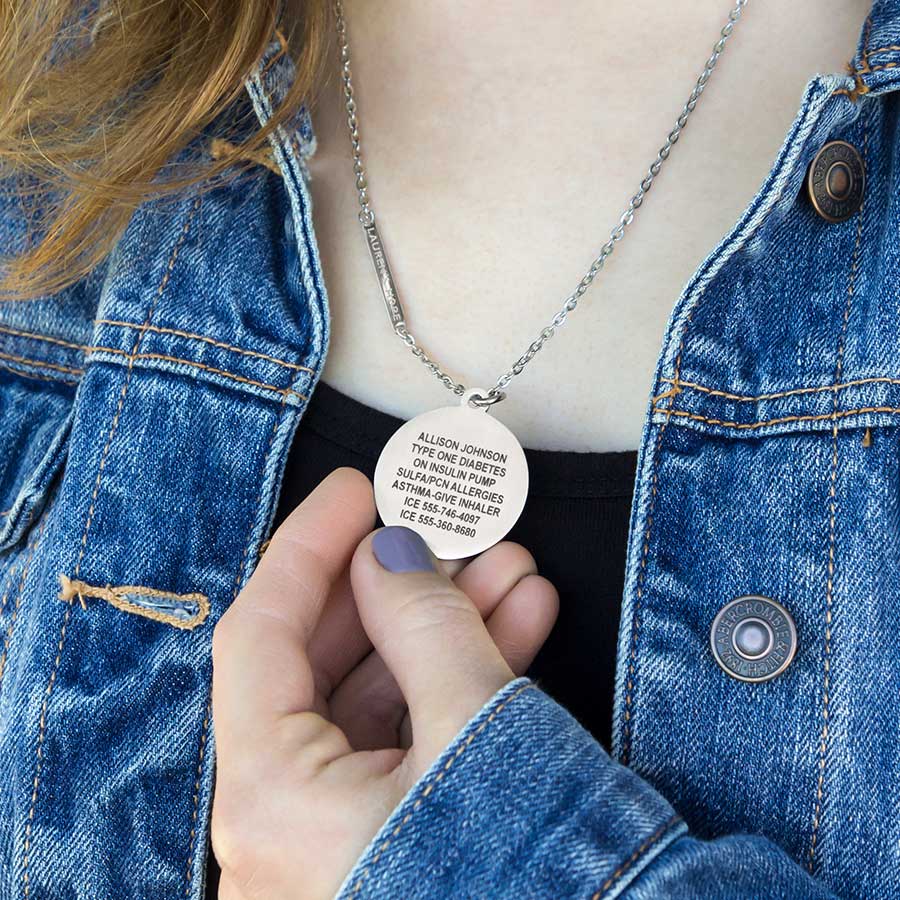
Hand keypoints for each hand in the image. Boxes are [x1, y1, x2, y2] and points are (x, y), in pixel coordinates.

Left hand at [210, 467, 558, 899]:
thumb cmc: (544, 877)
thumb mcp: (480, 724)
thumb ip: (423, 619)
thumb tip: (388, 550)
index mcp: (271, 807)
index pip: (260, 636)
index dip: (308, 546)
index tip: (355, 487)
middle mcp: (284, 836)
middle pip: (322, 667)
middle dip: (396, 582)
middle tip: (445, 521)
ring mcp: (340, 846)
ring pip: (378, 702)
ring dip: (444, 626)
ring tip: (508, 567)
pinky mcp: (395, 849)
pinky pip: (410, 745)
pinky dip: (459, 682)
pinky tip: (515, 623)